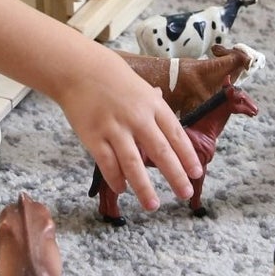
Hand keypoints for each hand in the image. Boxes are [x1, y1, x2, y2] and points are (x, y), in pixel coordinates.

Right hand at [54, 46, 202, 210]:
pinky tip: (122, 189)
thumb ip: (156, 111)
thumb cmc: (112, 79)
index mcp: (153, 105)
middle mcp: (137, 118)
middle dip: (175, 176)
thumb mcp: (141, 88)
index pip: (176, 134)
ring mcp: (114, 129)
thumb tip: (171, 131)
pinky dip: (116, 179)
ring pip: (133, 164)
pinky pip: (108, 164)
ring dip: (144, 188)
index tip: (196, 173)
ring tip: (153, 205)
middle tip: (185, 194)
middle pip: (161, 152)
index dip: (187, 156)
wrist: (78, 70)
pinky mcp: (93, 137)